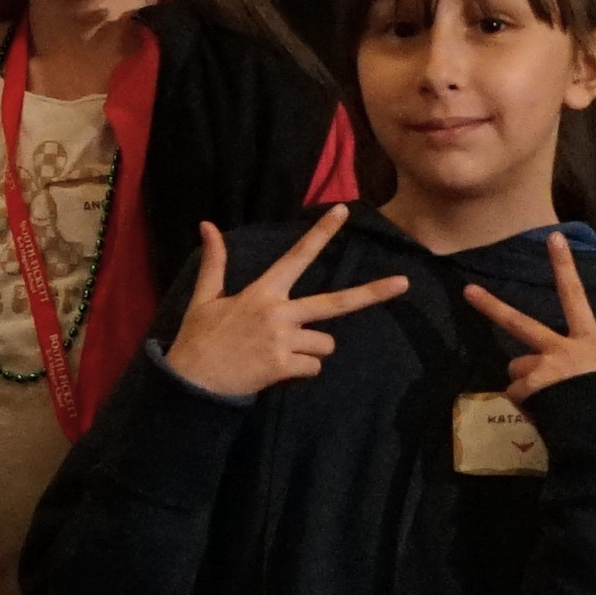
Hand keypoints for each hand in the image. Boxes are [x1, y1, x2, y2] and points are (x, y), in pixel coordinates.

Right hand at [160, 208, 413, 400]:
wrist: (191, 382)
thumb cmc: (198, 338)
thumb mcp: (204, 298)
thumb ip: (215, 262)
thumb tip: (207, 225)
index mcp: (262, 293)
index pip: (296, 257)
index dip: (320, 234)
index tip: (343, 213)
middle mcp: (278, 313)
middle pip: (335, 303)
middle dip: (372, 293)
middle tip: (404, 283)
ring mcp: (284, 341)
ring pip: (325, 344)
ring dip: (310, 351)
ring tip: (279, 353)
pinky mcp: (285, 366)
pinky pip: (313, 367)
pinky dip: (299, 371)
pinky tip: (275, 370)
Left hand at [465, 228, 595, 395]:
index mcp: (588, 343)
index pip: (576, 296)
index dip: (564, 266)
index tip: (552, 238)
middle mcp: (560, 351)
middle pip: (519, 323)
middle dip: (491, 306)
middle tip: (468, 291)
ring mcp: (541, 370)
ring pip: (518, 368)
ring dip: (528, 381)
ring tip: (556, 402)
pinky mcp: (527, 392)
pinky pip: (515, 393)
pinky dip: (527, 404)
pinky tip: (549, 416)